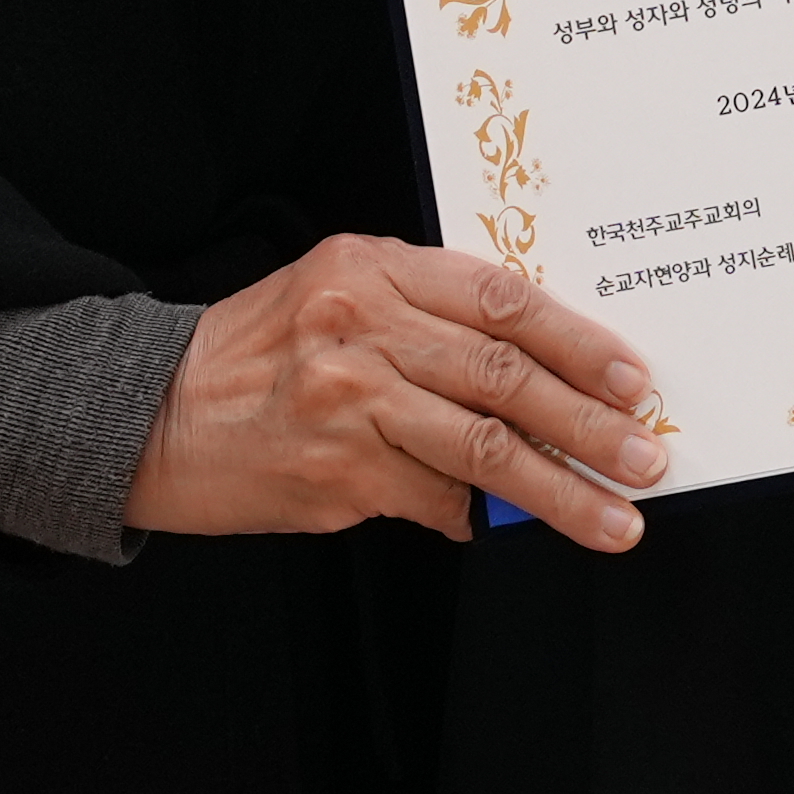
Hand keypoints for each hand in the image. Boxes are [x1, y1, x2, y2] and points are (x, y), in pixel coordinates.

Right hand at [124, 236, 665, 549]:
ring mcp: (347, 404)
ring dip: (561, 492)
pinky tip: (502, 525)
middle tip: (645, 458)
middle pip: (503, 377)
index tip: (633, 380)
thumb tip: (539, 375)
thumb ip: (428, 316)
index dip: (578, 341)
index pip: (500, 299)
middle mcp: (361, 328)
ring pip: (482, 449)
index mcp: (370, 268)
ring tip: (616, 519)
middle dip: (589, 425)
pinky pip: (431, 499)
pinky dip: (473, 515)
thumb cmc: (257, 351)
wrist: (147, 413)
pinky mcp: (336, 474)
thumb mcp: (336, 293)